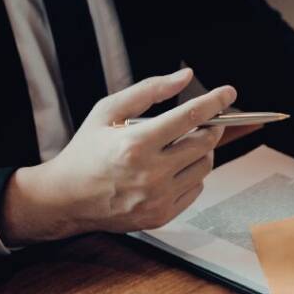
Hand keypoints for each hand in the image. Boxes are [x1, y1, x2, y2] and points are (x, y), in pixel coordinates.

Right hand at [0, 69, 235, 244]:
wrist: (66, 198)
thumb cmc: (85, 151)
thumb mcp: (107, 110)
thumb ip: (149, 90)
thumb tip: (184, 77)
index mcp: (135, 144)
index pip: (190, 117)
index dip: (214, 102)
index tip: (228, 92)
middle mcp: (150, 174)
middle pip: (204, 143)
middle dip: (211, 127)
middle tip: (206, 120)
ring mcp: (158, 198)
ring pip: (204, 167)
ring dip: (202, 151)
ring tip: (183, 144)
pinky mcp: (162, 215)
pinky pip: (196, 189)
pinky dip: (192, 174)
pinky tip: (174, 167)